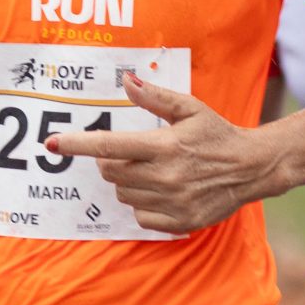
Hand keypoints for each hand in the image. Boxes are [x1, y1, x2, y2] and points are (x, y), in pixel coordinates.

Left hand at [46, 70, 282, 233]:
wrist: (252, 168)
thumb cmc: (217, 134)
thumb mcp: (190, 108)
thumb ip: (155, 97)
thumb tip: (126, 81)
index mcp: (164, 145)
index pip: (108, 146)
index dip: (76, 144)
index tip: (51, 144)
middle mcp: (165, 176)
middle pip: (111, 172)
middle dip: (111, 161)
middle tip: (131, 152)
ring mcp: (172, 202)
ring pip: (124, 194)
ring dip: (127, 182)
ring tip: (152, 170)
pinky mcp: (180, 222)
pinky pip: (141, 216)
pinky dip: (143, 204)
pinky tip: (162, 190)